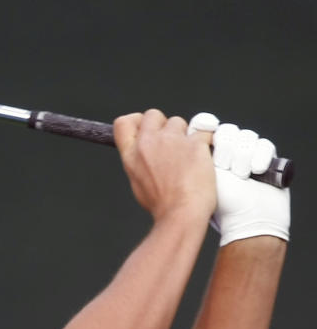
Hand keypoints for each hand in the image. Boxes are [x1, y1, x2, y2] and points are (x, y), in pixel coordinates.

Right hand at [114, 109, 215, 224]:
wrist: (180, 214)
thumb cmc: (162, 205)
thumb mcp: (138, 182)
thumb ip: (139, 161)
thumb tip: (145, 153)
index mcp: (131, 155)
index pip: (123, 122)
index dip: (137, 121)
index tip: (146, 128)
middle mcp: (148, 143)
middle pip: (153, 115)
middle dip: (164, 125)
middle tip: (172, 144)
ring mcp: (171, 141)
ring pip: (180, 122)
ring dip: (185, 135)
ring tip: (188, 159)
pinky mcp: (194, 144)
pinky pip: (204, 132)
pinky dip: (206, 143)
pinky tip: (203, 160)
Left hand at [188, 112, 290, 244]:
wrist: (247, 221)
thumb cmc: (216, 205)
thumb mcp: (196, 177)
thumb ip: (187, 155)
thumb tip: (183, 133)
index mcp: (203, 156)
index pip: (203, 127)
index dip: (205, 125)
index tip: (207, 130)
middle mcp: (225, 153)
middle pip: (227, 131)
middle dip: (226, 148)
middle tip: (225, 168)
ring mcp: (246, 156)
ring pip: (246, 137)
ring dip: (242, 156)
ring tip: (241, 176)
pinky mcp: (265, 159)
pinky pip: (264, 145)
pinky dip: (260, 157)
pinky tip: (256, 171)